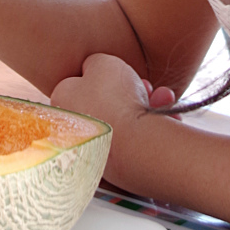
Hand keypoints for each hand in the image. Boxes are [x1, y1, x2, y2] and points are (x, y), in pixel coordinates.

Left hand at [50, 53, 168, 188]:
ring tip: (163, 98)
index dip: (101, 74)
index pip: (78, 82)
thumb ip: (94, 61)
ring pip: (123, 119)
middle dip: (131, 90)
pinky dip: (150, 128)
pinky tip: (168, 119)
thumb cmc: (115, 99)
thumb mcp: (102, 62)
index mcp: (61, 101)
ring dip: (147, 105)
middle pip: (105, 100)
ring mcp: (94, 149)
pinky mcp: (114, 168)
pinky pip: (133, 140)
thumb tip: (94, 68)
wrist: (135, 146)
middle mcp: (73, 127)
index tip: (118, 73)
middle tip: (146, 86)